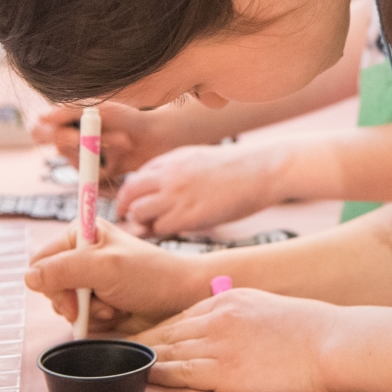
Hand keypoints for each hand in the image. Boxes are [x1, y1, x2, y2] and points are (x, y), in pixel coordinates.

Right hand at [25, 220, 201, 332]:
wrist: (180, 298)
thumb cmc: (150, 276)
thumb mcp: (105, 267)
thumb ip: (64, 269)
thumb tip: (28, 278)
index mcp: (80, 235)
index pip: (39, 262)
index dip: (51, 281)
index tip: (76, 292)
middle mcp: (81, 256)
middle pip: (48, 287)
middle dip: (72, 301)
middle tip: (99, 302)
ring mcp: (89, 281)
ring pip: (64, 306)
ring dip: (89, 313)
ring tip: (114, 306)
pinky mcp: (97, 303)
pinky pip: (80, 320)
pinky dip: (97, 321)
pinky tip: (118, 314)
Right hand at [32, 101, 163, 176]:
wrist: (155, 137)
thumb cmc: (126, 117)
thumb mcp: (100, 108)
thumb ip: (70, 110)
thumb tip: (42, 117)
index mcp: (65, 121)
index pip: (39, 130)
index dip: (49, 134)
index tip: (73, 135)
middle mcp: (69, 140)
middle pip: (58, 147)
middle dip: (80, 142)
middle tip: (101, 139)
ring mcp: (81, 159)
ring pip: (78, 160)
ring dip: (103, 148)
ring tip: (125, 141)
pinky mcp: (94, 174)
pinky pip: (91, 176)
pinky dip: (106, 168)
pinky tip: (123, 157)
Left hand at [116, 142, 283, 237]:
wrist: (263, 169)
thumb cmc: (239, 167)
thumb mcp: (200, 159)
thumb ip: (177, 171)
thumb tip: (161, 189)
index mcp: (172, 159)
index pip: (136, 178)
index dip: (133, 195)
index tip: (134, 206)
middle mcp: (169, 175)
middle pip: (129, 194)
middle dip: (128, 209)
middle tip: (135, 221)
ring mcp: (178, 195)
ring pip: (139, 213)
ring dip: (144, 223)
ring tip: (158, 227)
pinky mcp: (190, 215)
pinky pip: (160, 228)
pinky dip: (163, 232)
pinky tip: (176, 231)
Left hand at [135, 288, 338, 391]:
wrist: (330, 341)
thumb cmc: (306, 329)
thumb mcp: (264, 307)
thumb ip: (236, 313)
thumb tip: (216, 328)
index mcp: (226, 300)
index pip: (179, 317)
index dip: (155, 331)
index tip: (138, 341)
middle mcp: (217, 319)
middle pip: (166, 333)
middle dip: (139, 344)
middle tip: (112, 353)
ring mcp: (219, 344)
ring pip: (168, 352)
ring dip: (143, 360)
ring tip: (119, 368)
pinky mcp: (225, 371)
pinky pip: (181, 373)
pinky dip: (159, 375)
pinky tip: (144, 378)